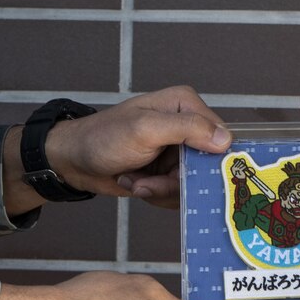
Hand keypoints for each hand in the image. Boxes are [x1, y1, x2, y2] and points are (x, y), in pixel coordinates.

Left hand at [43, 85, 230, 207]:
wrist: (74, 160)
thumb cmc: (104, 138)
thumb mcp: (146, 129)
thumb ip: (187, 130)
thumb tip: (225, 140)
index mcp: (185, 106)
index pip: (220, 137)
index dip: (206, 161)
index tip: (183, 174)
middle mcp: (186, 127)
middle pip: (206, 167)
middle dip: (176, 181)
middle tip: (149, 181)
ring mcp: (176, 152)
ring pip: (191, 185)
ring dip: (161, 189)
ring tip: (136, 179)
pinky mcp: (166, 172)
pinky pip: (177, 193)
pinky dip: (156, 194)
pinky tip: (136, 183)